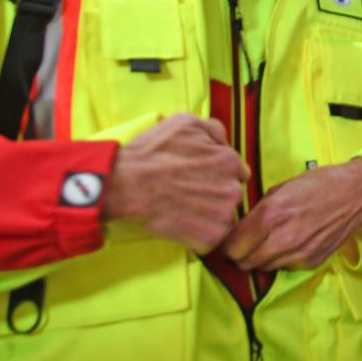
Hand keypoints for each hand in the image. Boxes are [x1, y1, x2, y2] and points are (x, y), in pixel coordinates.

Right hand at [103, 113, 247, 252]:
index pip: (236, 171)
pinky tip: (181, 224)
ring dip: (208, 214)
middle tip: (187, 192)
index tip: (197, 177)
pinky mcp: (211, 237)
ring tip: (182, 208)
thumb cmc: (152, 153)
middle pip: (231, 194)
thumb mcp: (185, 123)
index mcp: (230, 161)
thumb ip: (213, 129)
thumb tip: (225, 143)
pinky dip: (200, 235)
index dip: (216, 174)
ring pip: (223, 216)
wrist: (126, 185)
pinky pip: (213, 237)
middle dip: (214, 193)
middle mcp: (233, 188)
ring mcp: (223, 214)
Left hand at [222, 158, 361, 270]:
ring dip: (262, 257)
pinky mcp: (311, 261)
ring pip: (263, 267)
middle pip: (244, 262)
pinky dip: (282, 258)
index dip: (227, 243)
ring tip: (272, 239)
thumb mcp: (280, 189)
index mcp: (271, 215)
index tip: (230, 238)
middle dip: (241, 253)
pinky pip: (284, 267)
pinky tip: (292, 240)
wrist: (356, 193)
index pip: (231, 247)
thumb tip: (238, 229)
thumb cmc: (318, 184)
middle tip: (247, 241)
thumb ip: (257, 212)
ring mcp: (298, 253)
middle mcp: (283, 239)